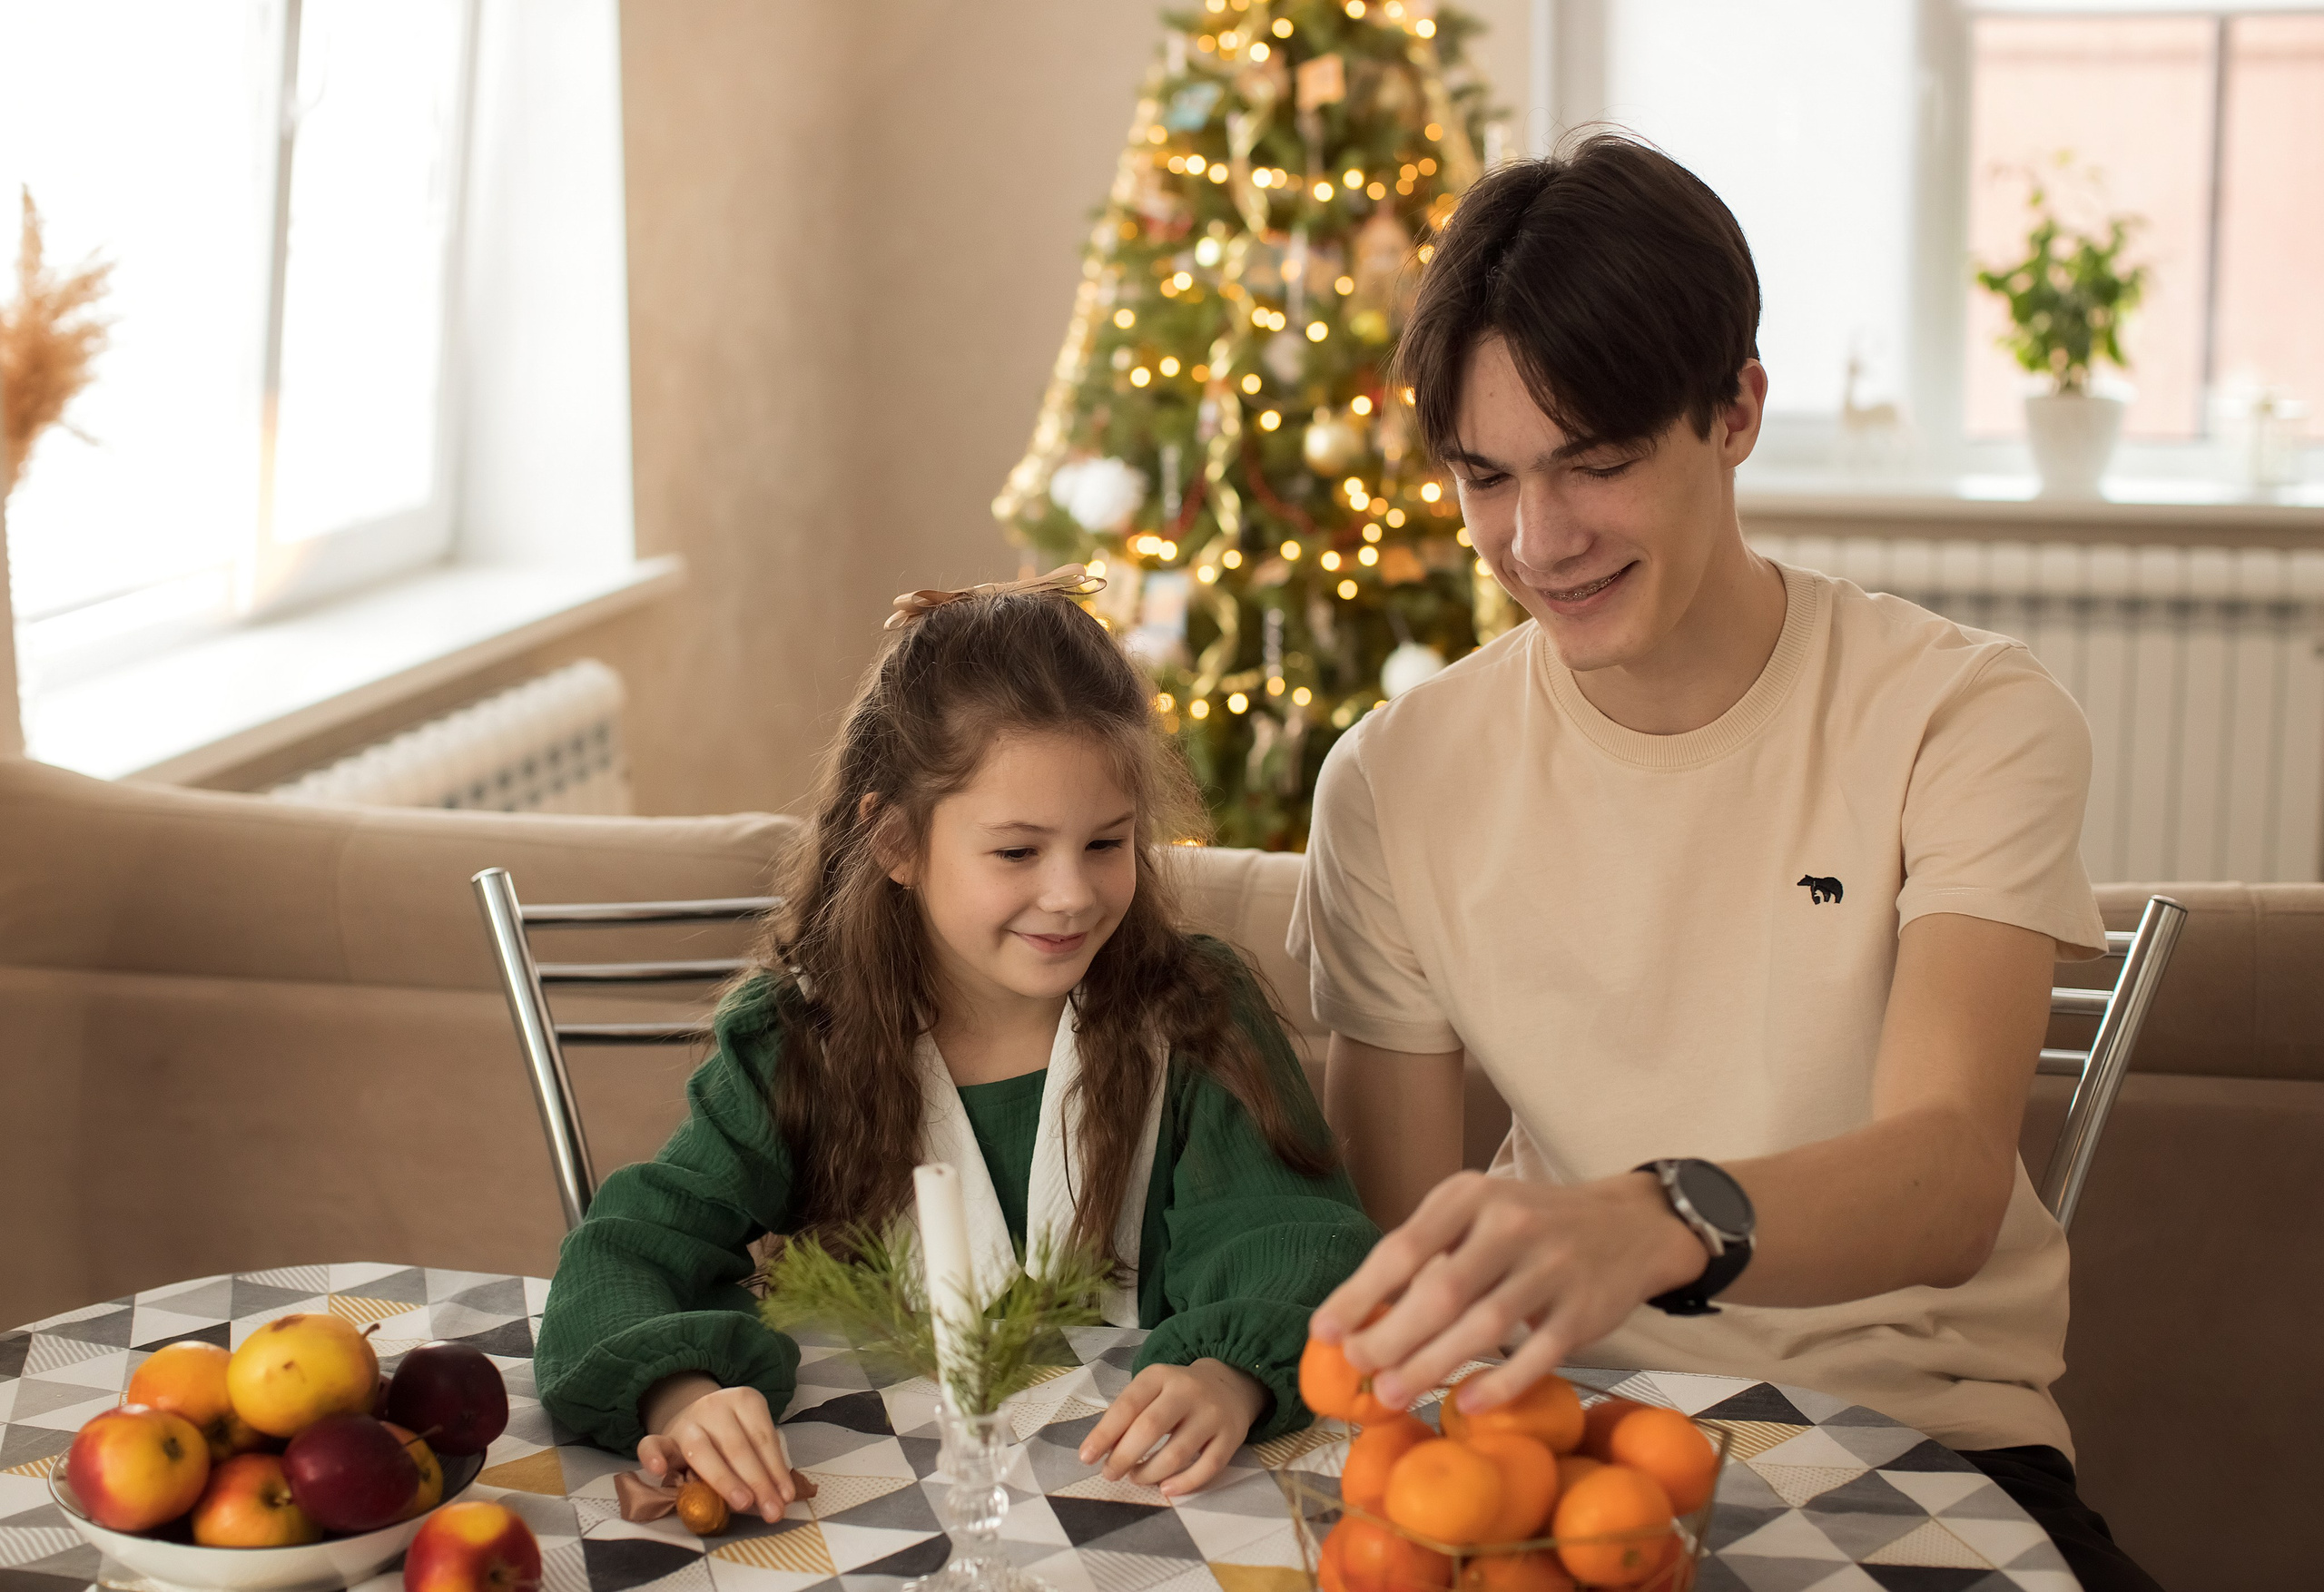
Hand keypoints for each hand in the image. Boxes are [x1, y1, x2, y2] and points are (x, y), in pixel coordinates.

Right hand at [638, 1375, 799, 1521]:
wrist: (693, 1415)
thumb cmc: (730, 1435)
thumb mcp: (751, 1437)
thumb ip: (762, 1461)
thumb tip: (780, 1498)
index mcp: (744, 1401)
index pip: (763, 1438)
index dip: (776, 1469)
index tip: (785, 1497)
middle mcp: (714, 1406)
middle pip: (738, 1446)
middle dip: (758, 1482)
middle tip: (771, 1511)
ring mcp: (686, 1421)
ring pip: (702, 1450)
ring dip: (725, 1480)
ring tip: (742, 1503)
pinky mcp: (661, 1438)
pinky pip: (651, 1444)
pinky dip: (652, 1456)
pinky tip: (658, 1471)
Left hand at [1078, 1359, 1267, 1496]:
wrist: (1229, 1385)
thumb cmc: (1177, 1394)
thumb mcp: (1151, 1390)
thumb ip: (1128, 1415)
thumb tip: (1100, 1451)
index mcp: (1160, 1376)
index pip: (1127, 1405)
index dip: (1104, 1434)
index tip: (1087, 1457)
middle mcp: (1188, 1391)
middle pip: (1150, 1427)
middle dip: (1124, 1457)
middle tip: (1110, 1474)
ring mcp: (1212, 1414)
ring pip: (1178, 1452)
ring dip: (1150, 1472)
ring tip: (1136, 1478)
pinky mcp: (1232, 1436)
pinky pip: (1208, 1466)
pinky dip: (1185, 1483)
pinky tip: (1166, 1489)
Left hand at [1308, 1170, 1704, 1413]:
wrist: (1628, 1225)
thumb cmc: (1525, 1227)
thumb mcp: (1475, 1214)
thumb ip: (1425, 1253)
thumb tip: (1356, 1316)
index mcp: (1470, 1195)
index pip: (1403, 1248)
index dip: (1359, 1294)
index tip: (1324, 1333)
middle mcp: (1511, 1223)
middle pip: (1441, 1289)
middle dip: (1391, 1336)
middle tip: (1357, 1370)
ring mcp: (1552, 1266)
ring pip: (1484, 1325)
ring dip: (1432, 1365)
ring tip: (1392, 1393)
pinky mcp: (1584, 1309)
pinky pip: (1537, 1353)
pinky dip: (1501, 1382)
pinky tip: (1466, 1403)